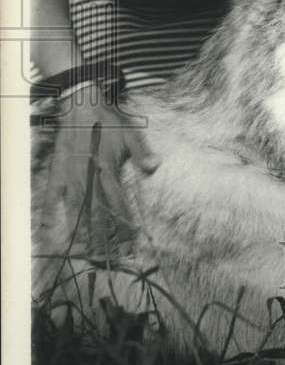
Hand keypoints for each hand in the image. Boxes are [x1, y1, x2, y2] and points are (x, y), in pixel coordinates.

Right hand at [38, 81, 159, 259]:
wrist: (80, 107)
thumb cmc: (108, 121)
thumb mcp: (131, 133)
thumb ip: (142, 152)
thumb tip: (155, 166)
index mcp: (107, 170)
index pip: (117, 204)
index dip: (124, 224)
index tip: (131, 242)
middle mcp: (88, 178)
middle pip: (97, 214)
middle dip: (104, 237)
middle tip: (108, 258)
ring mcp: (70, 178)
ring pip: (77, 211)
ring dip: (82, 233)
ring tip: (86, 253)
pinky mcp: (57, 175)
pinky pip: (52, 199)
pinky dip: (50, 215)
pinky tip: (49, 232)